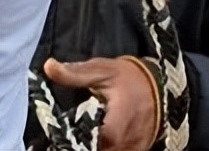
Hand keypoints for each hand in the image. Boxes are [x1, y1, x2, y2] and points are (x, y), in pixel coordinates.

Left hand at [44, 56, 159, 150]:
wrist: (160, 83)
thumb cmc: (128, 77)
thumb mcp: (101, 71)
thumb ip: (75, 73)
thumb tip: (49, 67)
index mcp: (117, 124)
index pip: (95, 143)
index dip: (79, 140)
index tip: (67, 131)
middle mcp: (128, 142)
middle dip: (86, 143)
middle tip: (75, 131)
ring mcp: (135, 149)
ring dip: (98, 145)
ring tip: (85, 133)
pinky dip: (108, 147)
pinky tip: (98, 137)